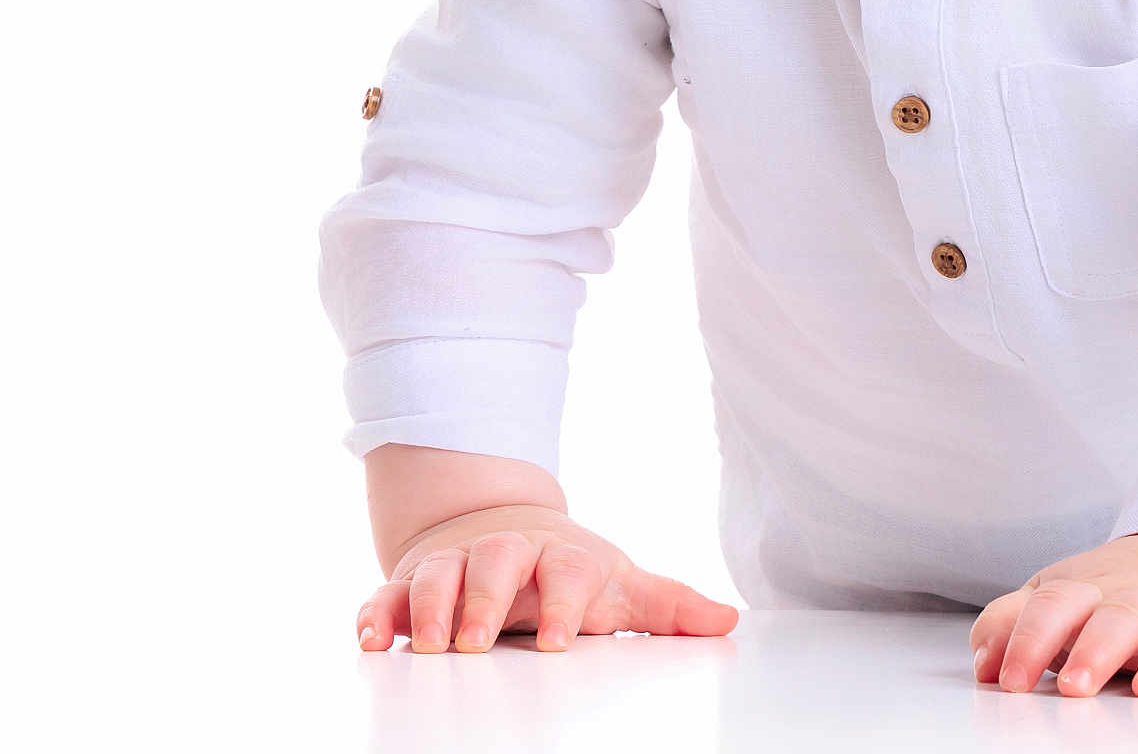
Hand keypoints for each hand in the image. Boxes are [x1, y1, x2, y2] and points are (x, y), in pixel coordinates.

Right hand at [354, 503, 739, 652]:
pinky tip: (370, 640)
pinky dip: (375, 613)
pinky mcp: (411, 583)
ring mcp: (455, 565)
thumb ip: (669, 607)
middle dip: (483, 600)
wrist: (504, 527)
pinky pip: (387, 594)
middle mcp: (504, 554)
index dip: (562, 602)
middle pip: (494, 563)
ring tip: (429, 647)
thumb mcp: (618, 588)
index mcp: (559, 556)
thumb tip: (730, 622)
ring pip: (438, 574)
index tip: (559, 639)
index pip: (565, 570)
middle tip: (474, 643)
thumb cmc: (567, 573)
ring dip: (430, 607)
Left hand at [970, 532, 1137, 698]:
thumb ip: (1015, 623)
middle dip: (1096, 647)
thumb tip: (982, 663)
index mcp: (1092, 586)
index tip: (1010, 681)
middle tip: (1075, 685)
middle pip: (1118, 613)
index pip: (1055, 603)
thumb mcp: (1060, 598)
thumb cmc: (1114, 594)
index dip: (1030, 638)